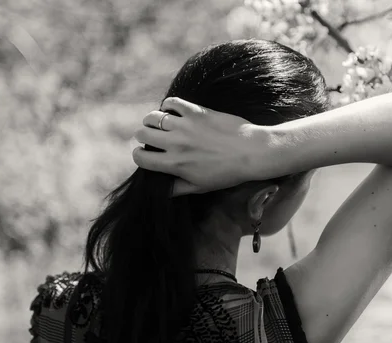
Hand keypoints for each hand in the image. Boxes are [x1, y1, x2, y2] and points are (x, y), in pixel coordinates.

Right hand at [133, 97, 265, 194]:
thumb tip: (162, 190)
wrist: (251, 152)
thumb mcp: (202, 186)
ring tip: (160, 123)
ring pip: (152, 117)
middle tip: (153, 138)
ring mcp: (185, 126)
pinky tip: (174, 111)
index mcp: (175, 164)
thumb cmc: (228, 173)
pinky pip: (172, 102)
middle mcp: (175, 144)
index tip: (146, 154)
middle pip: (142, 134)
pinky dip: (168, 105)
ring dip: (152, 120)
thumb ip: (179, 188)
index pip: (141, 158)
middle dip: (143, 136)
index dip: (140, 156)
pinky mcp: (196, 112)